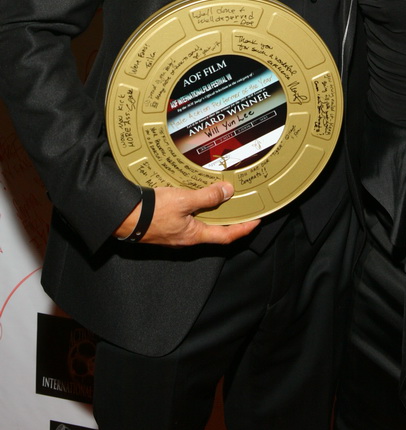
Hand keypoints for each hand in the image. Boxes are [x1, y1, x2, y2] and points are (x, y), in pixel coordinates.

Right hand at [114, 183, 259, 246]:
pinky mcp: (166, 225)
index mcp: (195, 235)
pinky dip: (198, 208)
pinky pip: (188, 218)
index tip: (257, 221)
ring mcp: (176, 232)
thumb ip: (207, 197)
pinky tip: (197, 196)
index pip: (227, 236)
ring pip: (201, 223)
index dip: (244, 229)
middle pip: (215, 230)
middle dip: (230, 219)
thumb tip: (227, 192)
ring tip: (224, 198)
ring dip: (214, 212)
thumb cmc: (152, 212)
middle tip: (244, 207)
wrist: (124, 216)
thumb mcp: (184, 200)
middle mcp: (187, 237)